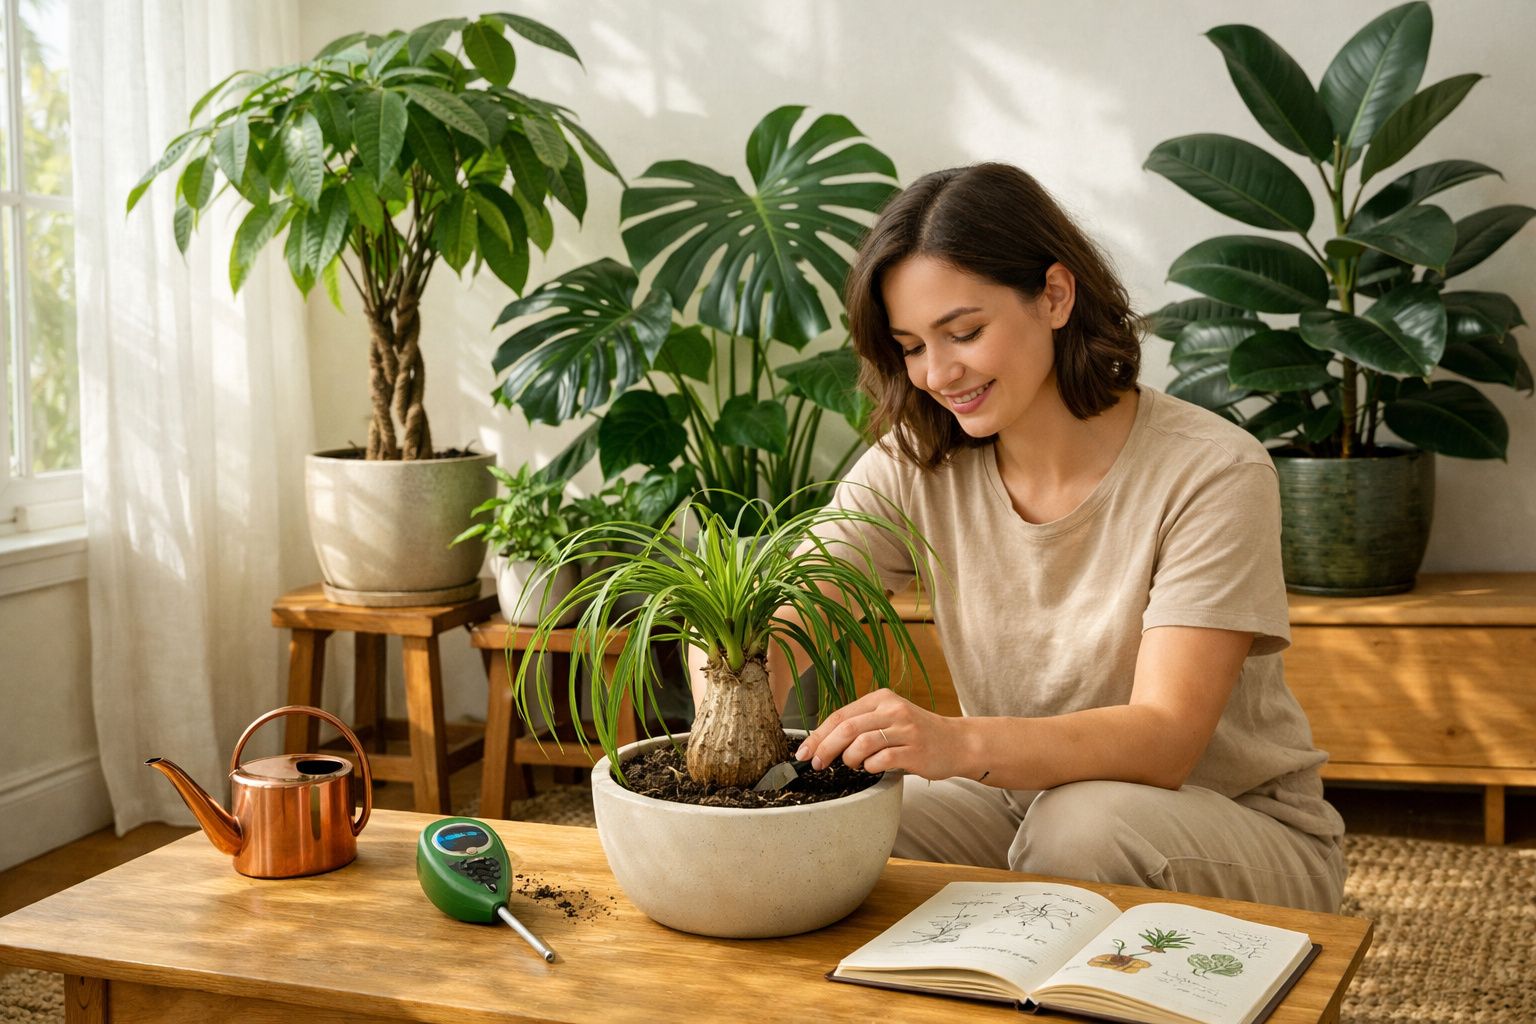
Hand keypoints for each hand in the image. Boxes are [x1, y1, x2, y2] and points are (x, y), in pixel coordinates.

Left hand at [795, 689, 969, 780]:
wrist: (957, 742)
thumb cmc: (917, 734)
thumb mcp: (889, 718)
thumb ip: (862, 724)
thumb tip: (822, 741)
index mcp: (882, 698)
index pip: (840, 715)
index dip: (818, 735)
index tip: (804, 752)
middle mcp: (893, 710)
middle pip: (847, 728)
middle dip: (825, 748)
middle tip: (817, 764)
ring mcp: (905, 729)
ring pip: (862, 744)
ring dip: (849, 759)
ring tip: (853, 765)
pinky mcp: (915, 750)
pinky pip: (881, 760)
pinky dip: (870, 767)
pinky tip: (873, 768)